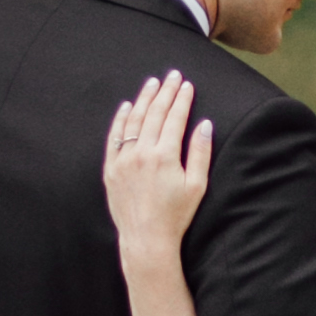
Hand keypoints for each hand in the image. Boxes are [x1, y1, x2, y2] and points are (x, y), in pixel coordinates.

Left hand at [104, 74, 212, 255]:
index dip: (182, 99)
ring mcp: (123, 160)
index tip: (187, 85)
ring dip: (143, 99)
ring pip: (133, 121)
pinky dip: (120, 120)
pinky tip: (126, 106)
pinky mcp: (111, 169)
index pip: (174, 118)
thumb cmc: (176, 215)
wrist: (146, 239)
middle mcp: (141, 153)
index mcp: (165, 156)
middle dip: (165, 92)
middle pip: (154, 114)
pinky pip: (114, 138)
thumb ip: (200, 153)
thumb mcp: (196, 186)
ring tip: (152, 84)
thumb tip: (204, 124)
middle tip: (172, 76)